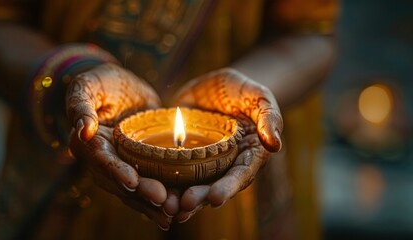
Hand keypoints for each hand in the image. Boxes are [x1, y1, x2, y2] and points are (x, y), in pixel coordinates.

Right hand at [66, 63, 176, 229]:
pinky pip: (151, 181)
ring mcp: (123, 165)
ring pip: (136, 189)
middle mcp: (103, 161)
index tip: (132, 182)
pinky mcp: (141, 164)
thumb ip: (81, 105)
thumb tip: (83, 130)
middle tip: (163, 201)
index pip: (100, 160)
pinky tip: (179, 209)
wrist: (121, 87)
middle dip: (141, 193)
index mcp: (86, 144)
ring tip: (174, 213)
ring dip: (153, 203)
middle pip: (120, 182)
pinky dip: (164, 196)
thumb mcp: (86, 86)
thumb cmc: (99, 82)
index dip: (116, 171)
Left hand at [172, 68, 282, 221]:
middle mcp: (223, 165)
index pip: (239, 175)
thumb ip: (269, 118)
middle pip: (212, 185)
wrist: (218, 85)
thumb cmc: (245, 92)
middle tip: (184, 205)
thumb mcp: (259, 98)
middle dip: (198, 197)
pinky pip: (168, 167)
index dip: (228, 187)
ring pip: (189, 183)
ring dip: (177, 196)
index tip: (215, 198)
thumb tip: (275, 145)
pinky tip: (146, 187)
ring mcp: (200, 161)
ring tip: (165, 206)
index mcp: (246, 156)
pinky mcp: (178, 153)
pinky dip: (159, 178)